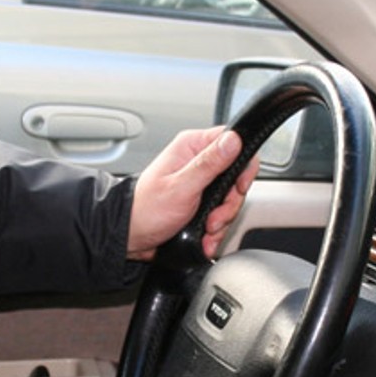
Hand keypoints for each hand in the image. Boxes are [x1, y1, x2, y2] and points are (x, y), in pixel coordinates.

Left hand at [127, 126, 258, 260]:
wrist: (132, 237)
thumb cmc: (146, 210)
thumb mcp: (181, 187)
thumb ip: (209, 163)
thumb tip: (234, 139)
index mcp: (191, 147)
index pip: (233, 141)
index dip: (243, 165)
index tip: (238, 187)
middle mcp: (197, 160)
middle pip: (235, 175)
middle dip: (229, 203)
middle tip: (215, 217)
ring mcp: (200, 182)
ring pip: (230, 197)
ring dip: (222, 219)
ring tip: (206, 229)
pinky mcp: (200, 200)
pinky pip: (221, 212)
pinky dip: (216, 228)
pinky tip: (205, 236)